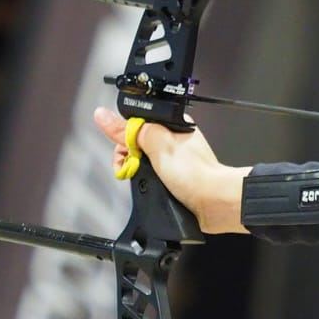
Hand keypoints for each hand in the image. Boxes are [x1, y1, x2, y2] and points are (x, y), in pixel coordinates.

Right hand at [91, 108, 247, 233]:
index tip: (123, 151)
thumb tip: (104, 116)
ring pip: (141, 161)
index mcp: (171, 124)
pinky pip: (150, 176)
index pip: (134, 124)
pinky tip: (151, 187)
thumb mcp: (157, 145)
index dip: (123, 138)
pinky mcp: (172, 177)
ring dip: (136, 172)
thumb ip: (129, 131)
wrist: (214, 202)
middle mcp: (171, 140)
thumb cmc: (196, 173)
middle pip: (135, 143)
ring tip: (143, 179)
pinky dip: (146, 182)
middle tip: (132, 168)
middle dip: (128, 158)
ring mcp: (172, 160)